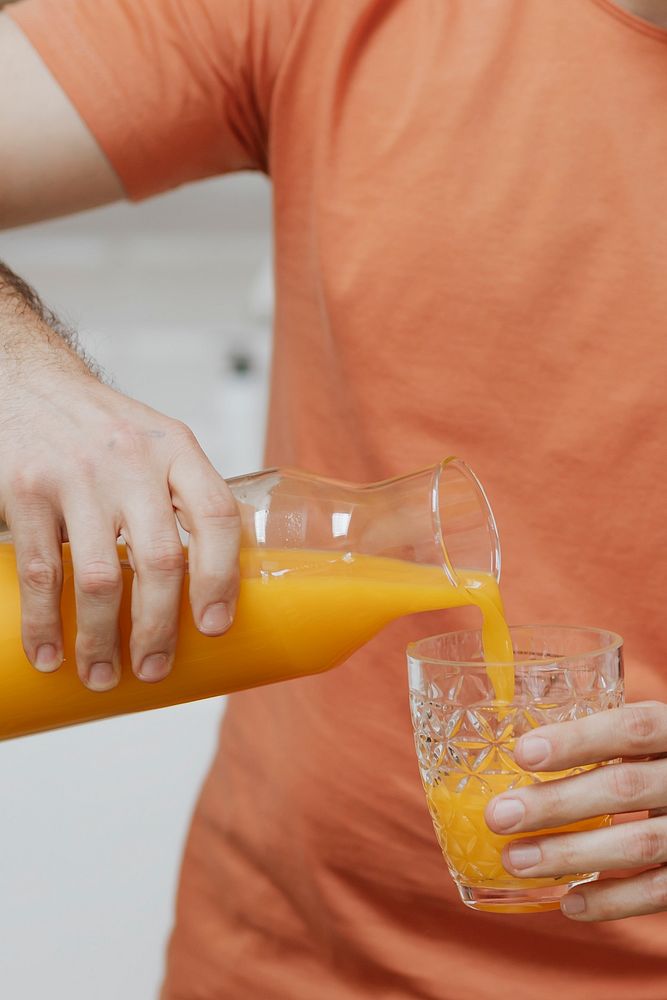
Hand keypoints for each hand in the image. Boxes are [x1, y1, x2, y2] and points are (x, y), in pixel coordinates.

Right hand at [0, 365, 239, 691]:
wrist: (28, 383)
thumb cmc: (102, 427)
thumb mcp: (157, 443)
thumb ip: (182, 497)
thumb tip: (211, 580)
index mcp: (177, 451)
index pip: (217, 516)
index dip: (222, 578)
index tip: (215, 626)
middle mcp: (133, 462)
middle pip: (160, 561)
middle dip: (158, 628)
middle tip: (154, 668)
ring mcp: (78, 477)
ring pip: (98, 578)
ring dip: (100, 639)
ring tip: (102, 674)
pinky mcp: (28, 491)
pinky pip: (42, 571)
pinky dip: (45, 622)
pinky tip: (50, 653)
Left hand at [485, 701, 666, 920]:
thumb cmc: (662, 764)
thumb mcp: (650, 739)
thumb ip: (604, 740)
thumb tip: (517, 751)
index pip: (631, 728)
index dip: (577, 740)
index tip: (522, 753)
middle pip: (624, 788)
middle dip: (555, 804)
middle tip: (499, 816)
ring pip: (639, 843)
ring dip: (570, 854)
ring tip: (516, 861)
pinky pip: (659, 891)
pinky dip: (612, 901)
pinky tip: (568, 901)